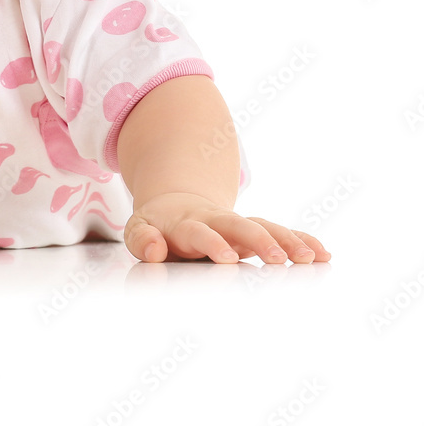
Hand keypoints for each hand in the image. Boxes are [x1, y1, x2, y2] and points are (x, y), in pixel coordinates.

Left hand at [123, 192, 330, 263]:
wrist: (174, 205)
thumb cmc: (157, 227)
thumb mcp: (140, 230)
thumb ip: (143, 240)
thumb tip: (155, 250)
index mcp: (187, 222)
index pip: (199, 232)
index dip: (212, 243)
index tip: (227, 258)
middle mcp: (216, 220)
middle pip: (238, 225)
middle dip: (258, 241)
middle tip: (276, 259)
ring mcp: (237, 225)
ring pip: (264, 227)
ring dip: (286, 241)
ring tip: (309, 259)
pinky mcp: (254, 231)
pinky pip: (280, 232)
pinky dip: (300, 241)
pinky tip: (322, 253)